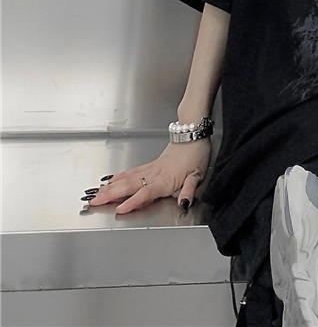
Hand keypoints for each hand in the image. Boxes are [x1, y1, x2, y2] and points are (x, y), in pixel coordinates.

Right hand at [86, 139, 210, 213]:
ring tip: (96, 193)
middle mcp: (155, 174)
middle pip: (130, 185)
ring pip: (127, 178)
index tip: (120, 209)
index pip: (146, 193)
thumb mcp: (198, 174)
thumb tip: (184, 203)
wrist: (193, 134)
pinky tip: (110, 180)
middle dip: (111, 195)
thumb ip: (189, 190)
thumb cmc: (197, 154)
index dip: (133, 201)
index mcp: (166, 179)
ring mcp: (151, 168)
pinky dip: (119, 176)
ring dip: (111, 187)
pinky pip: (132, 170)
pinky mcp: (151, 164)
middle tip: (94, 201)